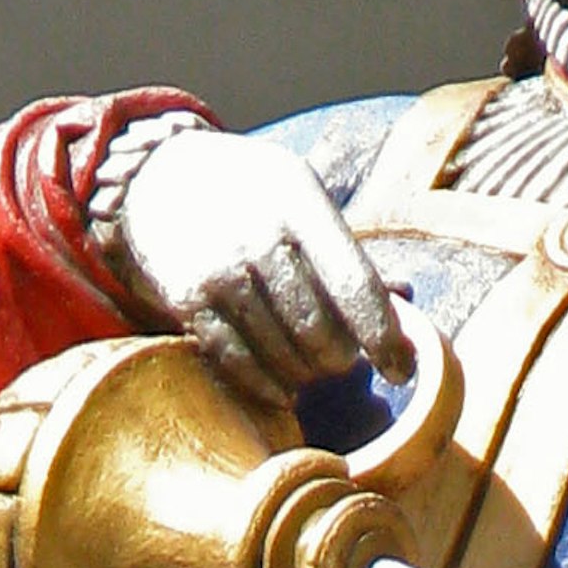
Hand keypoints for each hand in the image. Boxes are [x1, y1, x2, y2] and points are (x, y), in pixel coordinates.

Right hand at [101, 125, 407, 425]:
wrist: (162, 179)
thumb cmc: (254, 197)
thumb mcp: (303, 201)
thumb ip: (349, 252)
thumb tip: (405, 300)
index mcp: (301, 203)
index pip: (355, 284)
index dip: (384, 337)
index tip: (402, 371)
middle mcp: (260, 235)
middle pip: (320, 331)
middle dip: (340, 359)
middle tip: (342, 360)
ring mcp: (221, 269)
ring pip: (283, 355)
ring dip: (305, 375)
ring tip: (310, 367)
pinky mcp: (190, 301)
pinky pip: (239, 363)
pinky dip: (267, 386)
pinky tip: (282, 388)